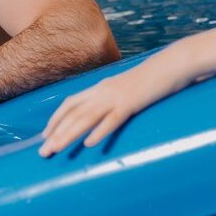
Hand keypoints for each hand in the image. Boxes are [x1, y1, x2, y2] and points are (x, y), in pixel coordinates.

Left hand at [38, 55, 187, 156]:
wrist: (172, 64)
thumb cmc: (152, 79)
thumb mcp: (127, 88)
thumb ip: (116, 99)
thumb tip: (108, 112)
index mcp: (101, 88)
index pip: (70, 103)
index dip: (56, 119)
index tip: (45, 135)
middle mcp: (103, 91)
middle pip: (73, 114)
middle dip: (56, 133)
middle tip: (43, 152)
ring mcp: (117, 96)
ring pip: (87, 117)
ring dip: (69, 135)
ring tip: (56, 149)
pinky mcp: (132, 103)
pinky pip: (113, 119)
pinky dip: (100, 131)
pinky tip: (89, 144)